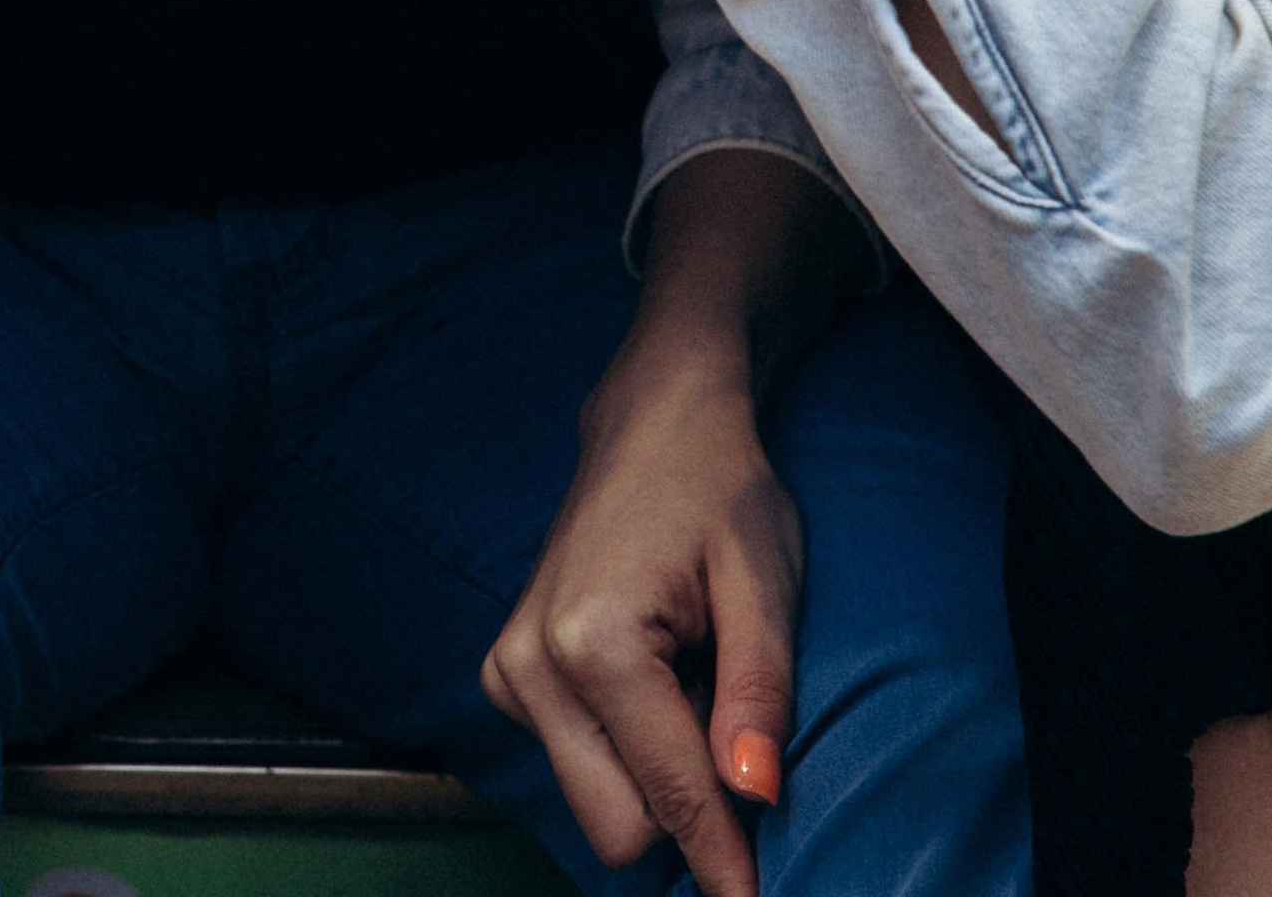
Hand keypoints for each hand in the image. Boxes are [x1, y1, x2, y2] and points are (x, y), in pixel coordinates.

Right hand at [485, 339, 798, 896]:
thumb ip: (759, 693)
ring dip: (657, 776)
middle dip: (688, 811)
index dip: (724, 861)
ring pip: (597, 806)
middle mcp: (532, 662)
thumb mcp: (764, 583)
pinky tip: (657, 677)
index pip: (671, 793)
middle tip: (732, 726)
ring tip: (692, 684)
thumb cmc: (718, 489)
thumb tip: (755, 795)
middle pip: (619, 826)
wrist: (654, 420)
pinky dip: (627, 749)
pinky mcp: (507, 673)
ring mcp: (509, 668)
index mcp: (592, 640)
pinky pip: (578, 767)